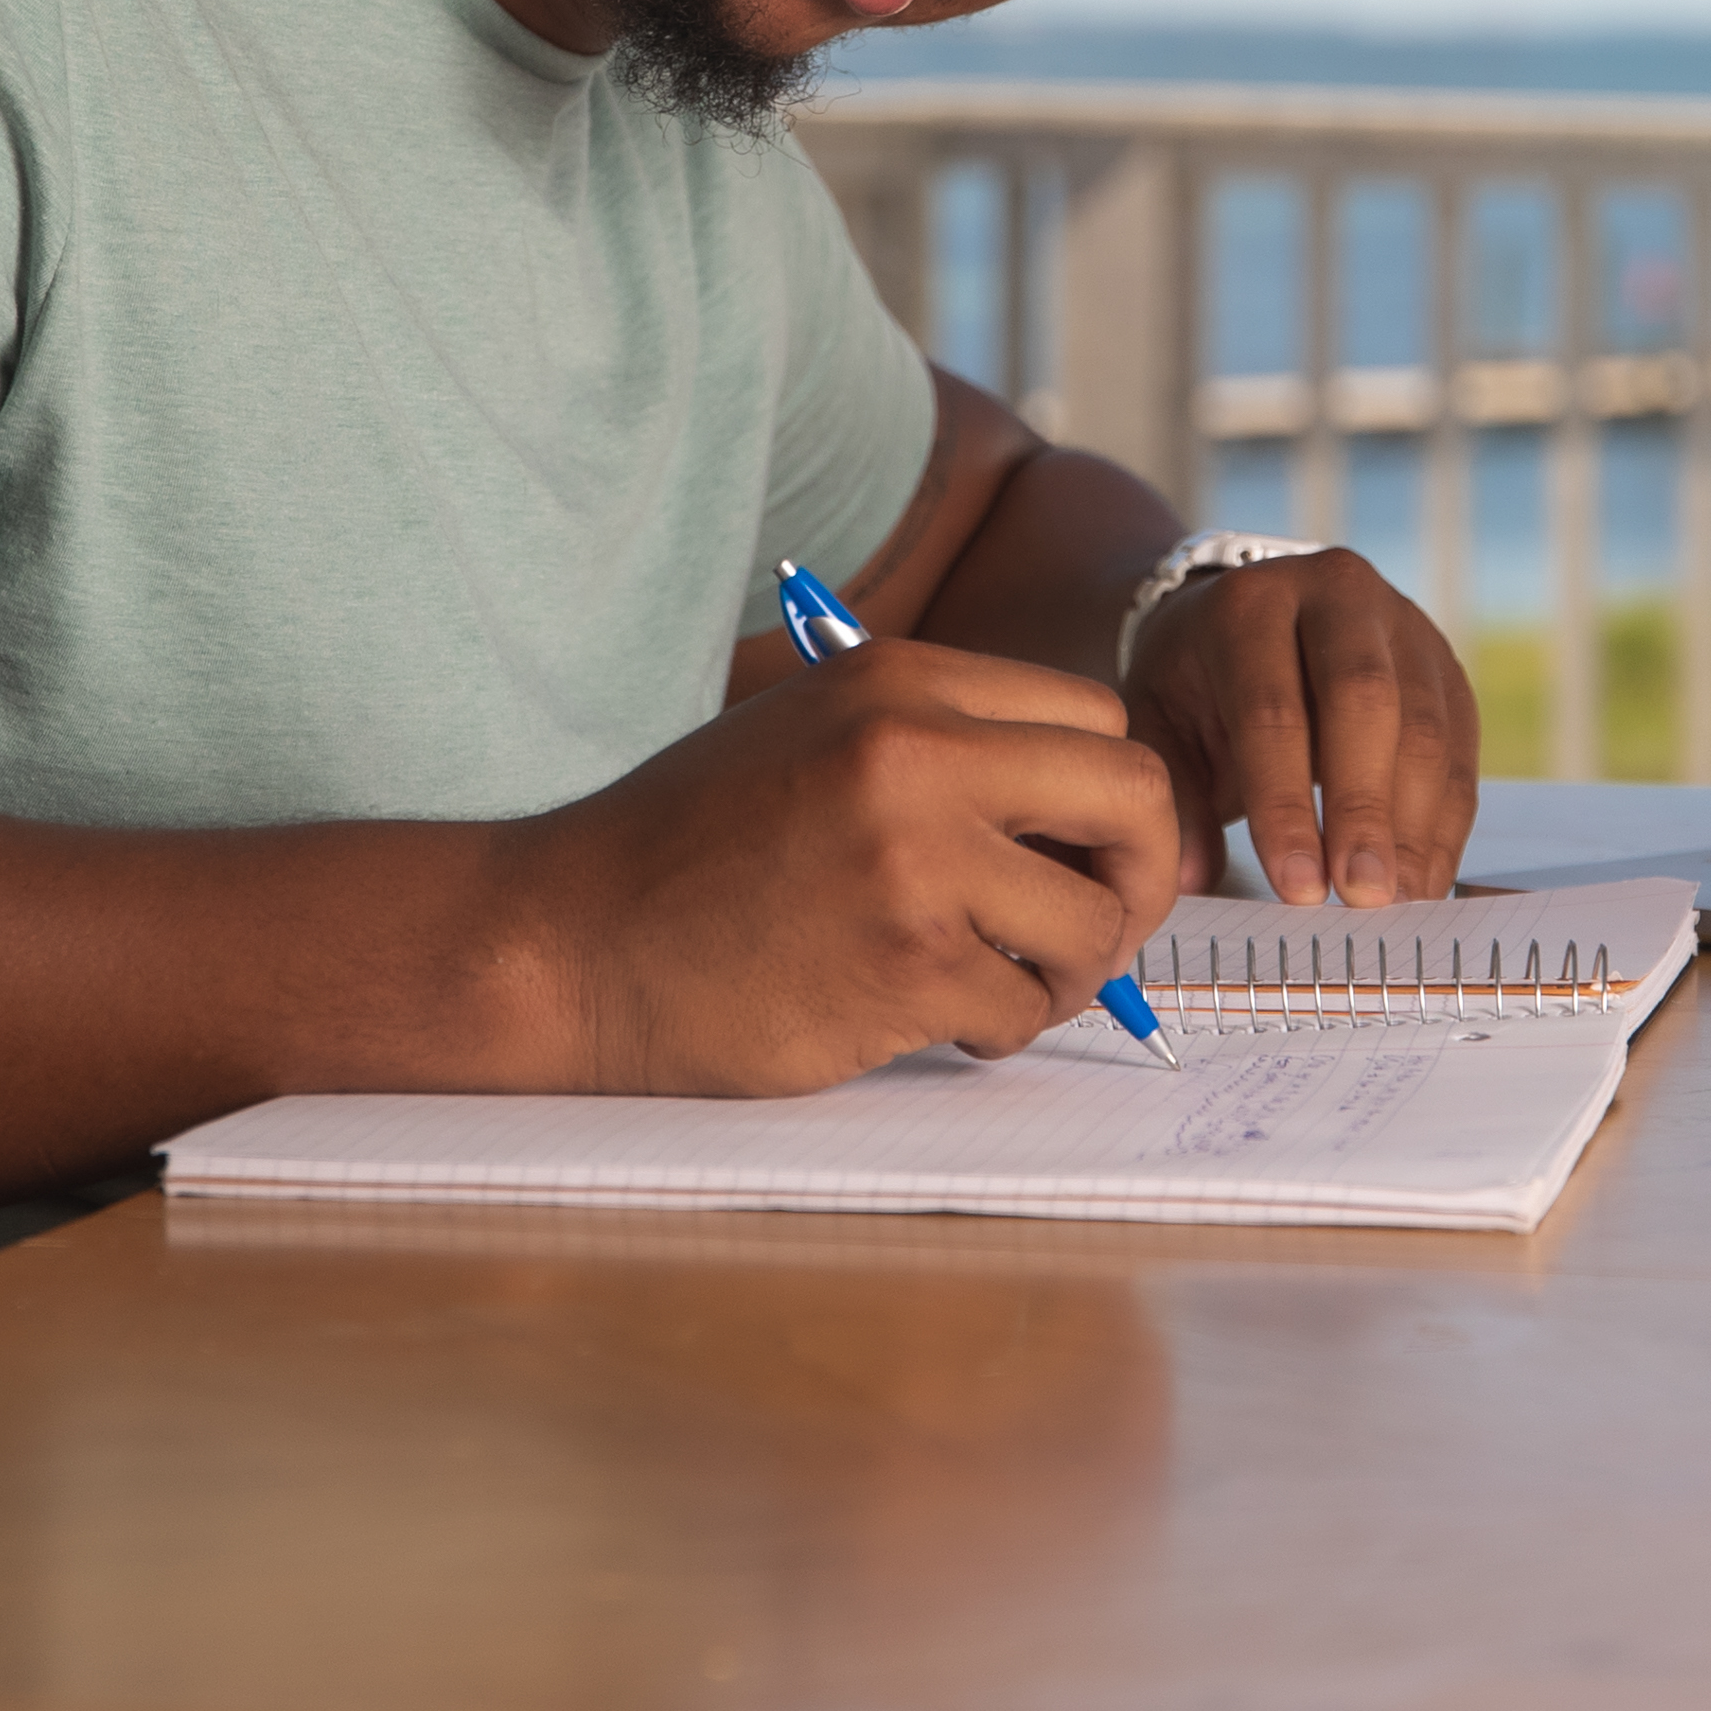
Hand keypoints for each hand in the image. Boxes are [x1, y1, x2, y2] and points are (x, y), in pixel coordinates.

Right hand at [515, 642, 1182, 1097]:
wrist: (569, 942)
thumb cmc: (691, 848)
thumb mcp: (816, 734)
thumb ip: (946, 747)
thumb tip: (1093, 816)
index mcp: (902, 681)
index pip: (1096, 720)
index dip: (1106, 799)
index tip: (1081, 853)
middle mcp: (918, 753)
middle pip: (1135, 797)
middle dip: (1140, 876)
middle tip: (1094, 924)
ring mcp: (913, 859)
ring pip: (1094, 922)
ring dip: (1065, 972)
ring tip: (995, 983)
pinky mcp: (902, 963)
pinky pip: (1022, 1007)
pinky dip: (997, 1029)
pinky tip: (932, 1017)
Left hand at [1122, 551, 1479, 907]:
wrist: (1250, 617)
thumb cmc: (1199, 681)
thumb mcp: (1162, 720)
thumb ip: (1175, 795)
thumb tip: (1189, 878)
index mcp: (1249, 603)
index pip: (1272, 710)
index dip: (1286, 805)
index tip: (1297, 888)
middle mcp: (1336, 594)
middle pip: (1365, 702)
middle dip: (1365, 809)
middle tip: (1363, 896)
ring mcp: (1403, 623)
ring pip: (1426, 725)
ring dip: (1416, 824)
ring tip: (1399, 900)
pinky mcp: (1445, 664)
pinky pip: (1460, 748)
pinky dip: (1446, 820)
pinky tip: (1425, 877)